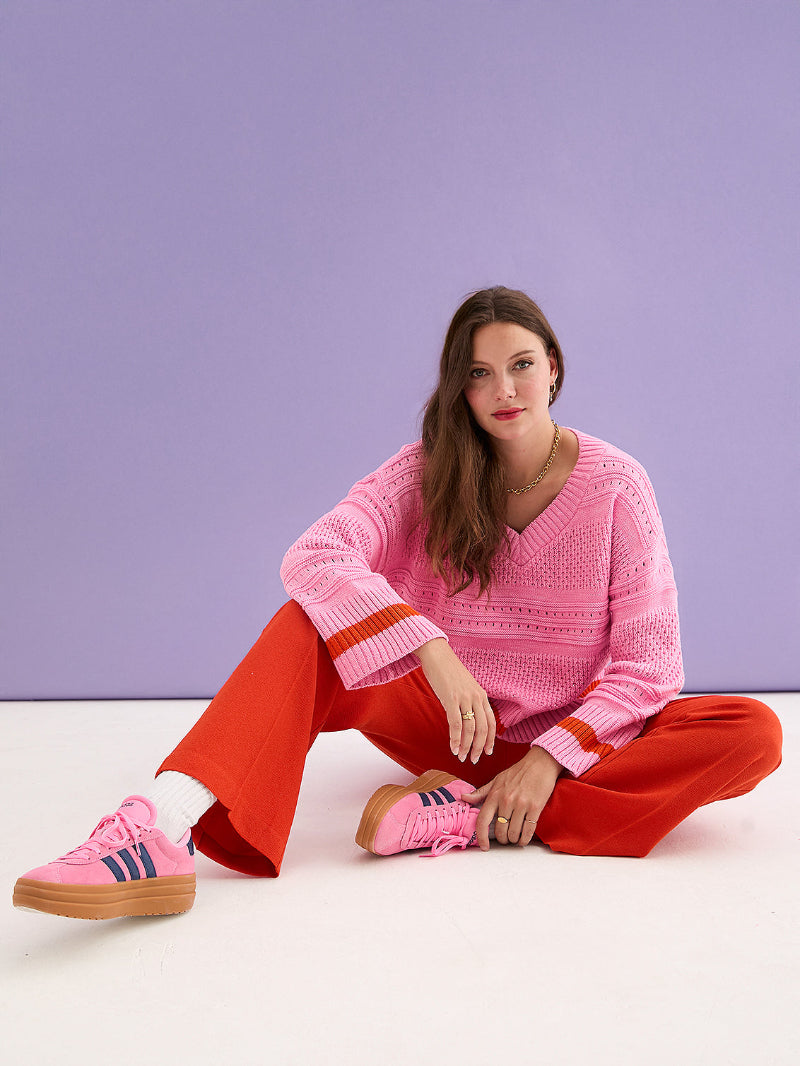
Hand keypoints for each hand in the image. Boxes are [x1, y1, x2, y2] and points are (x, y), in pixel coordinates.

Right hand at [415, 638, 495, 763]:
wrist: (437, 655)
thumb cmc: (449, 672)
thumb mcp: (465, 687)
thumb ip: (469, 702)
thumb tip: (469, 720)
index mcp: (482, 695)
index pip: (491, 723)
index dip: (490, 739)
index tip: (488, 752)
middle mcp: (476, 697)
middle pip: (483, 729)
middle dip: (479, 747)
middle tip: (474, 760)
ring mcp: (464, 698)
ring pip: (470, 729)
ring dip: (467, 746)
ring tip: (462, 757)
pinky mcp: (451, 699)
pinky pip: (456, 724)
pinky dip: (455, 738)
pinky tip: (453, 747)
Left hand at [462, 746, 561, 848]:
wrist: (540, 763)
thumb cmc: (518, 772)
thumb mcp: (497, 780)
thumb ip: (481, 792)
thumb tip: (464, 798)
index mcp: (495, 794)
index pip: (483, 820)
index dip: (481, 836)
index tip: (484, 846)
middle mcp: (506, 800)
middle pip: (500, 831)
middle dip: (502, 839)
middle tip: (505, 839)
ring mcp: (521, 804)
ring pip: (514, 833)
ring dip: (514, 840)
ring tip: (515, 838)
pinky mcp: (535, 807)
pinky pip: (528, 830)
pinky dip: (525, 839)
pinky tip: (524, 839)